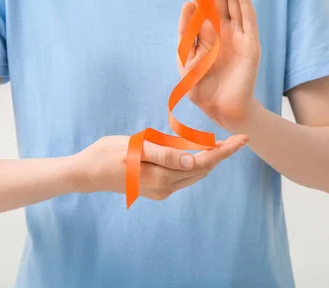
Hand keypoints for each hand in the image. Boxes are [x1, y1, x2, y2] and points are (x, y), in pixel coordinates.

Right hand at [69, 134, 247, 200]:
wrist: (86, 173)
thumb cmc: (108, 154)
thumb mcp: (136, 148)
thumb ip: (165, 154)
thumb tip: (193, 161)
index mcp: (163, 177)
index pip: (203, 163)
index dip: (224, 151)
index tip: (242, 139)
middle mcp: (166, 188)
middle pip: (203, 169)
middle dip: (222, 154)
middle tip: (239, 138)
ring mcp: (161, 190)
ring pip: (194, 174)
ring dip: (210, 159)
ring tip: (224, 143)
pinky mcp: (156, 188)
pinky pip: (183, 176)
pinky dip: (194, 163)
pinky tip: (199, 152)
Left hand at [178, 0, 260, 131]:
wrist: (220, 110)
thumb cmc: (202, 87)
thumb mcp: (187, 59)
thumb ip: (187, 33)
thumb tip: (188, 3)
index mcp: (206, 31)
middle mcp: (223, 28)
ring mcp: (238, 34)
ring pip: (232, 1)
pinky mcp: (250, 43)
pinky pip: (248, 17)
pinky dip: (243, 0)